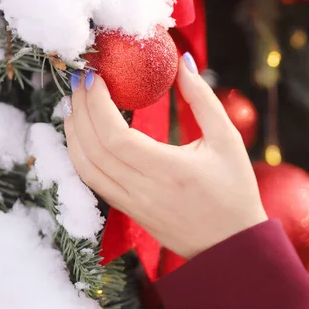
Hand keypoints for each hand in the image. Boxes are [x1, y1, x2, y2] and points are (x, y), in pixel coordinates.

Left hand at [64, 55, 266, 259]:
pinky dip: (80, 155)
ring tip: (74, 103)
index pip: (115, 137)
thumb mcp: (227, 139)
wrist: (232, 246)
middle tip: (81, 80)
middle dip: (80, 110)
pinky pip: (94, 182)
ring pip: (86, 168)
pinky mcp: (129, 211)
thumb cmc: (234, 190)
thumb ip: (203, 99)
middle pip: (94, 149)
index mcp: (169, 170)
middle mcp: (144, 190)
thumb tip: (184, 62)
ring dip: (73, 133)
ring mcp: (132, 204)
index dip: (97, 105)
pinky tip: (82, 134)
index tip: (95, 77)